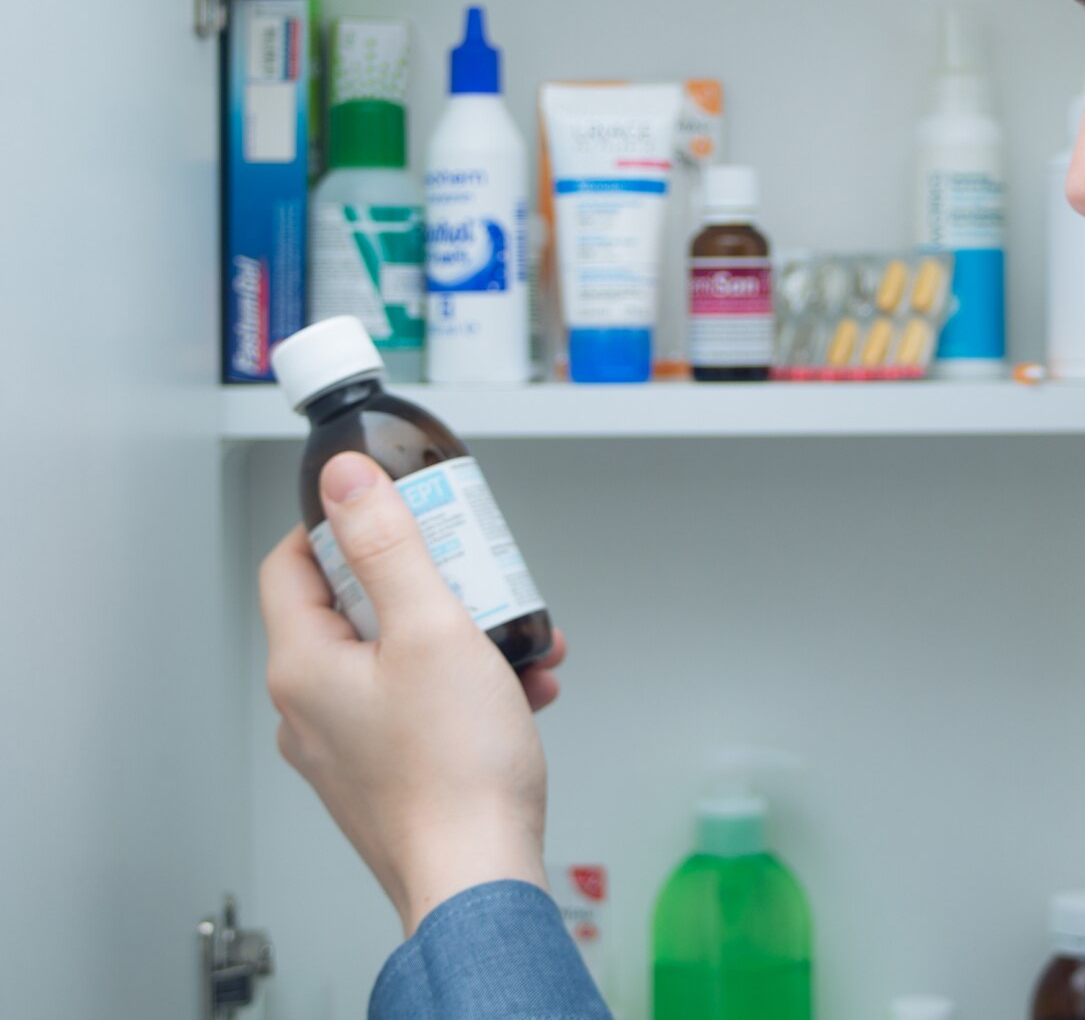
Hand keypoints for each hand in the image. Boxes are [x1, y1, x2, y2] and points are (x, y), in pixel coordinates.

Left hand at [259, 451, 566, 934]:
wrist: (478, 879)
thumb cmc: (455, 770)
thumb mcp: (430, 628)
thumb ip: (388, 545)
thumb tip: (345, 481)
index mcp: (304, 666)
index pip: (290, 563)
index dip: (336, 526)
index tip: (387, 511)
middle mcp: (311, 708)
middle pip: (352, 607)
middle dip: (423, 578)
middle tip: (467, 567)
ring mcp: (348, 745)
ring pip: (395, 655)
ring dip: (457, 631)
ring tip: (509, 632)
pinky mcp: (386, 771)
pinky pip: (418, 702)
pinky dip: (464, 682)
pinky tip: (519, 683)